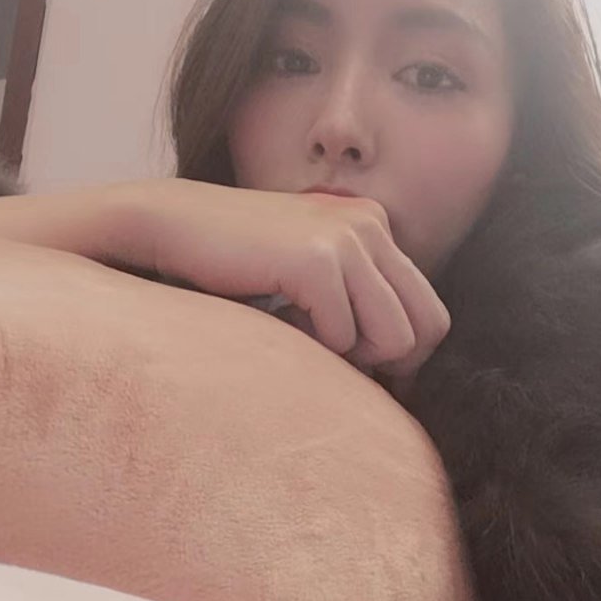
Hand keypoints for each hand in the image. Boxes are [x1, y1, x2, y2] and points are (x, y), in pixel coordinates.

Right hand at [120, 180, 449, 376]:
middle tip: (334, 362)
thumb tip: (401, 375)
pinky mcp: (315, 259)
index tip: (365, 376)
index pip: (431, 313)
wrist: (169, 226)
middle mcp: (370, 224)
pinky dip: (309, 347)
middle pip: (425, 329)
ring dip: (348, 356)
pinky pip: (341, 338)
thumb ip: (355, 300)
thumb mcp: (309, 273)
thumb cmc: (235, 264)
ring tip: (301, 336)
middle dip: (385, 363)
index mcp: (374, 224)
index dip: (406, 359)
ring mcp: (346, 238)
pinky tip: (275, 321)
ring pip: (393, 338)